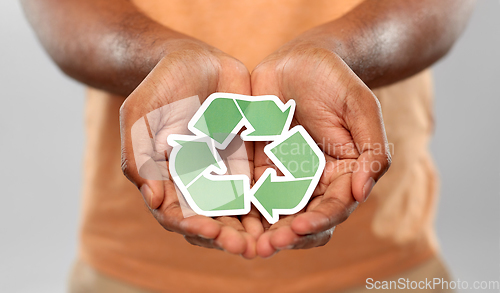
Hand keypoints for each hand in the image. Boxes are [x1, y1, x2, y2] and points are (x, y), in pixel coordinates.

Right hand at [120, 40, 262, 258]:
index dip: (192, 226)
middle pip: (209, 219)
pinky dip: (266, 202)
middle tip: (246, 247)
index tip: (211, 231)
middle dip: (226, 236)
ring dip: (248, 228)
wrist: (195, 62)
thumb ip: (141, 157)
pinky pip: (255, 186)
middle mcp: (192, 182)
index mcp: (165, 179)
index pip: (177, 214)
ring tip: (266, 241)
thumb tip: (153, 197)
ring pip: (234, 210)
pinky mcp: (243, 160)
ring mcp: (218, 172)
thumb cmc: (161, 89)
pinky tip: (281, 212)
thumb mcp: (141, 119)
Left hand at [251, 43, 390, 256]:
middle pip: (303, 218)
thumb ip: (371, 148)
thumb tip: (361, 192)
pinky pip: (250, 191)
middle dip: (286, 235)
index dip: (319, 219)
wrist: (300, 60)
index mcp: (343, 173)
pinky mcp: (260, 167)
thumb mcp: (360, 107)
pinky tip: (225, 215)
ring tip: (244, 243)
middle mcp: (315, 181)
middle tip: (267, 246)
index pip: (334, 207)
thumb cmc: (336, 80)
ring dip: (261, 230)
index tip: (300, 226)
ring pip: (275, 213)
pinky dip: (241, 207)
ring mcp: (286, 176)